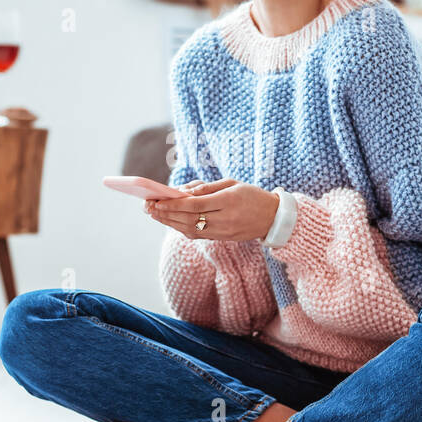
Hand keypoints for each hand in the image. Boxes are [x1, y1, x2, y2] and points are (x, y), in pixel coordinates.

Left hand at [144, 178, 279, 241]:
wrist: (273, 218)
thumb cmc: (251, 195)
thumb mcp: (232, 183)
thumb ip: (207, 187)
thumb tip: (182, 191)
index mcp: (228, 201)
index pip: (194, 205)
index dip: (173, 204)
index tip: (156, 200)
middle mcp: (225, 219)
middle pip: (188, 219)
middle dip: (166, 213)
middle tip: (148, 207)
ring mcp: (223, 232)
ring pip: (190, 229)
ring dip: (169, 222)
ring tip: (154, 214)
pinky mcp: (222, 238)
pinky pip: (197, 235)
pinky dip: (181, 228)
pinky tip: (170, 221)